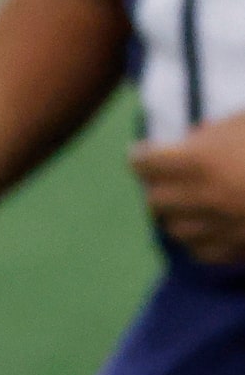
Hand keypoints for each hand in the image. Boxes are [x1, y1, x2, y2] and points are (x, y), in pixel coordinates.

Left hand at [130, 114, 244, 262]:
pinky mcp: (241, 248)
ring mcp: (224, 227)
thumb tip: (191, 139)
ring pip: (175, 230)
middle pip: (155, 200)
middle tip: (167, 178)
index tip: (141, 154)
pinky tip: (207, 227)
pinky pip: (202, 252)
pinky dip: (199, 240)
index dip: (141, 156)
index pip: (144, 164)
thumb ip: (211, 134)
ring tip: (188, 203)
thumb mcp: (243, 123)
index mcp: (201, 161)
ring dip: (176, 215)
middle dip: (158, 187)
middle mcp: (206, 197)